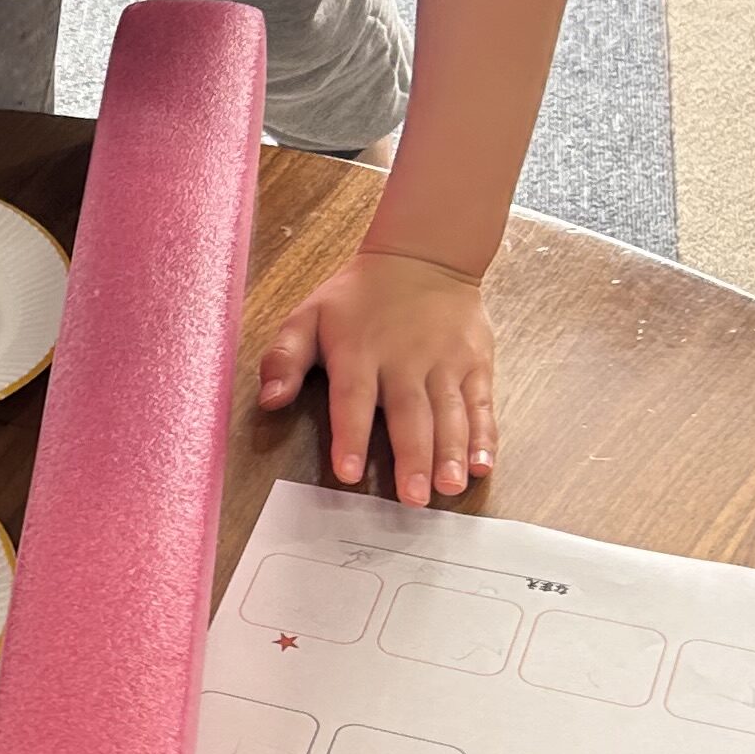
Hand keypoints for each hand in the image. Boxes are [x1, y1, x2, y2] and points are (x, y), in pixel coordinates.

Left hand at [256, 245, 495, 505]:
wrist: (424, 254)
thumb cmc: (359, 296)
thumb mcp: (309, 315)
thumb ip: (284, 359)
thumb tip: (270, 400)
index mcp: (359, 351)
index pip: (353, 398)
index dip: (351, 435)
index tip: (349, 472)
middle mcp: (405, 359)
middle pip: (409, 413)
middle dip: (412, 458)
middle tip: (413, 499)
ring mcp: (445, 362)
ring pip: (449, 412)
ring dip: (451, 453)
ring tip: (449, 487)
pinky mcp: (475, 363)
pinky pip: (481, 404)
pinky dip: (484, 436)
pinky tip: (482, 466)